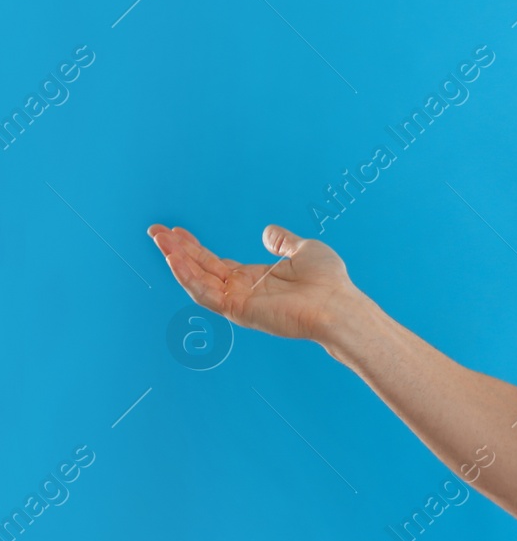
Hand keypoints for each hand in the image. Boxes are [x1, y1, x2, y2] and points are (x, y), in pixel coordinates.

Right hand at [147, 222, 361, 343]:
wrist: (337, 304)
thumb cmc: (328, 281)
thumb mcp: (303, 250)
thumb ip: (282, 242)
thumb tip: (268, 231)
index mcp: (253, 277)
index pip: (214, 261)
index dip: (193, 246)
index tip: (175, 230)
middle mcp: (241, 289)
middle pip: (200, 268)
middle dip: (176, 250)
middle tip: (154, 230)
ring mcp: (238, 301)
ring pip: (197, 279)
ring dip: (176, 259)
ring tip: (159, 239)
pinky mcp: (238, 309)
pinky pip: (205, 293)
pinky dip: (188, 276)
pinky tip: (174, 258)